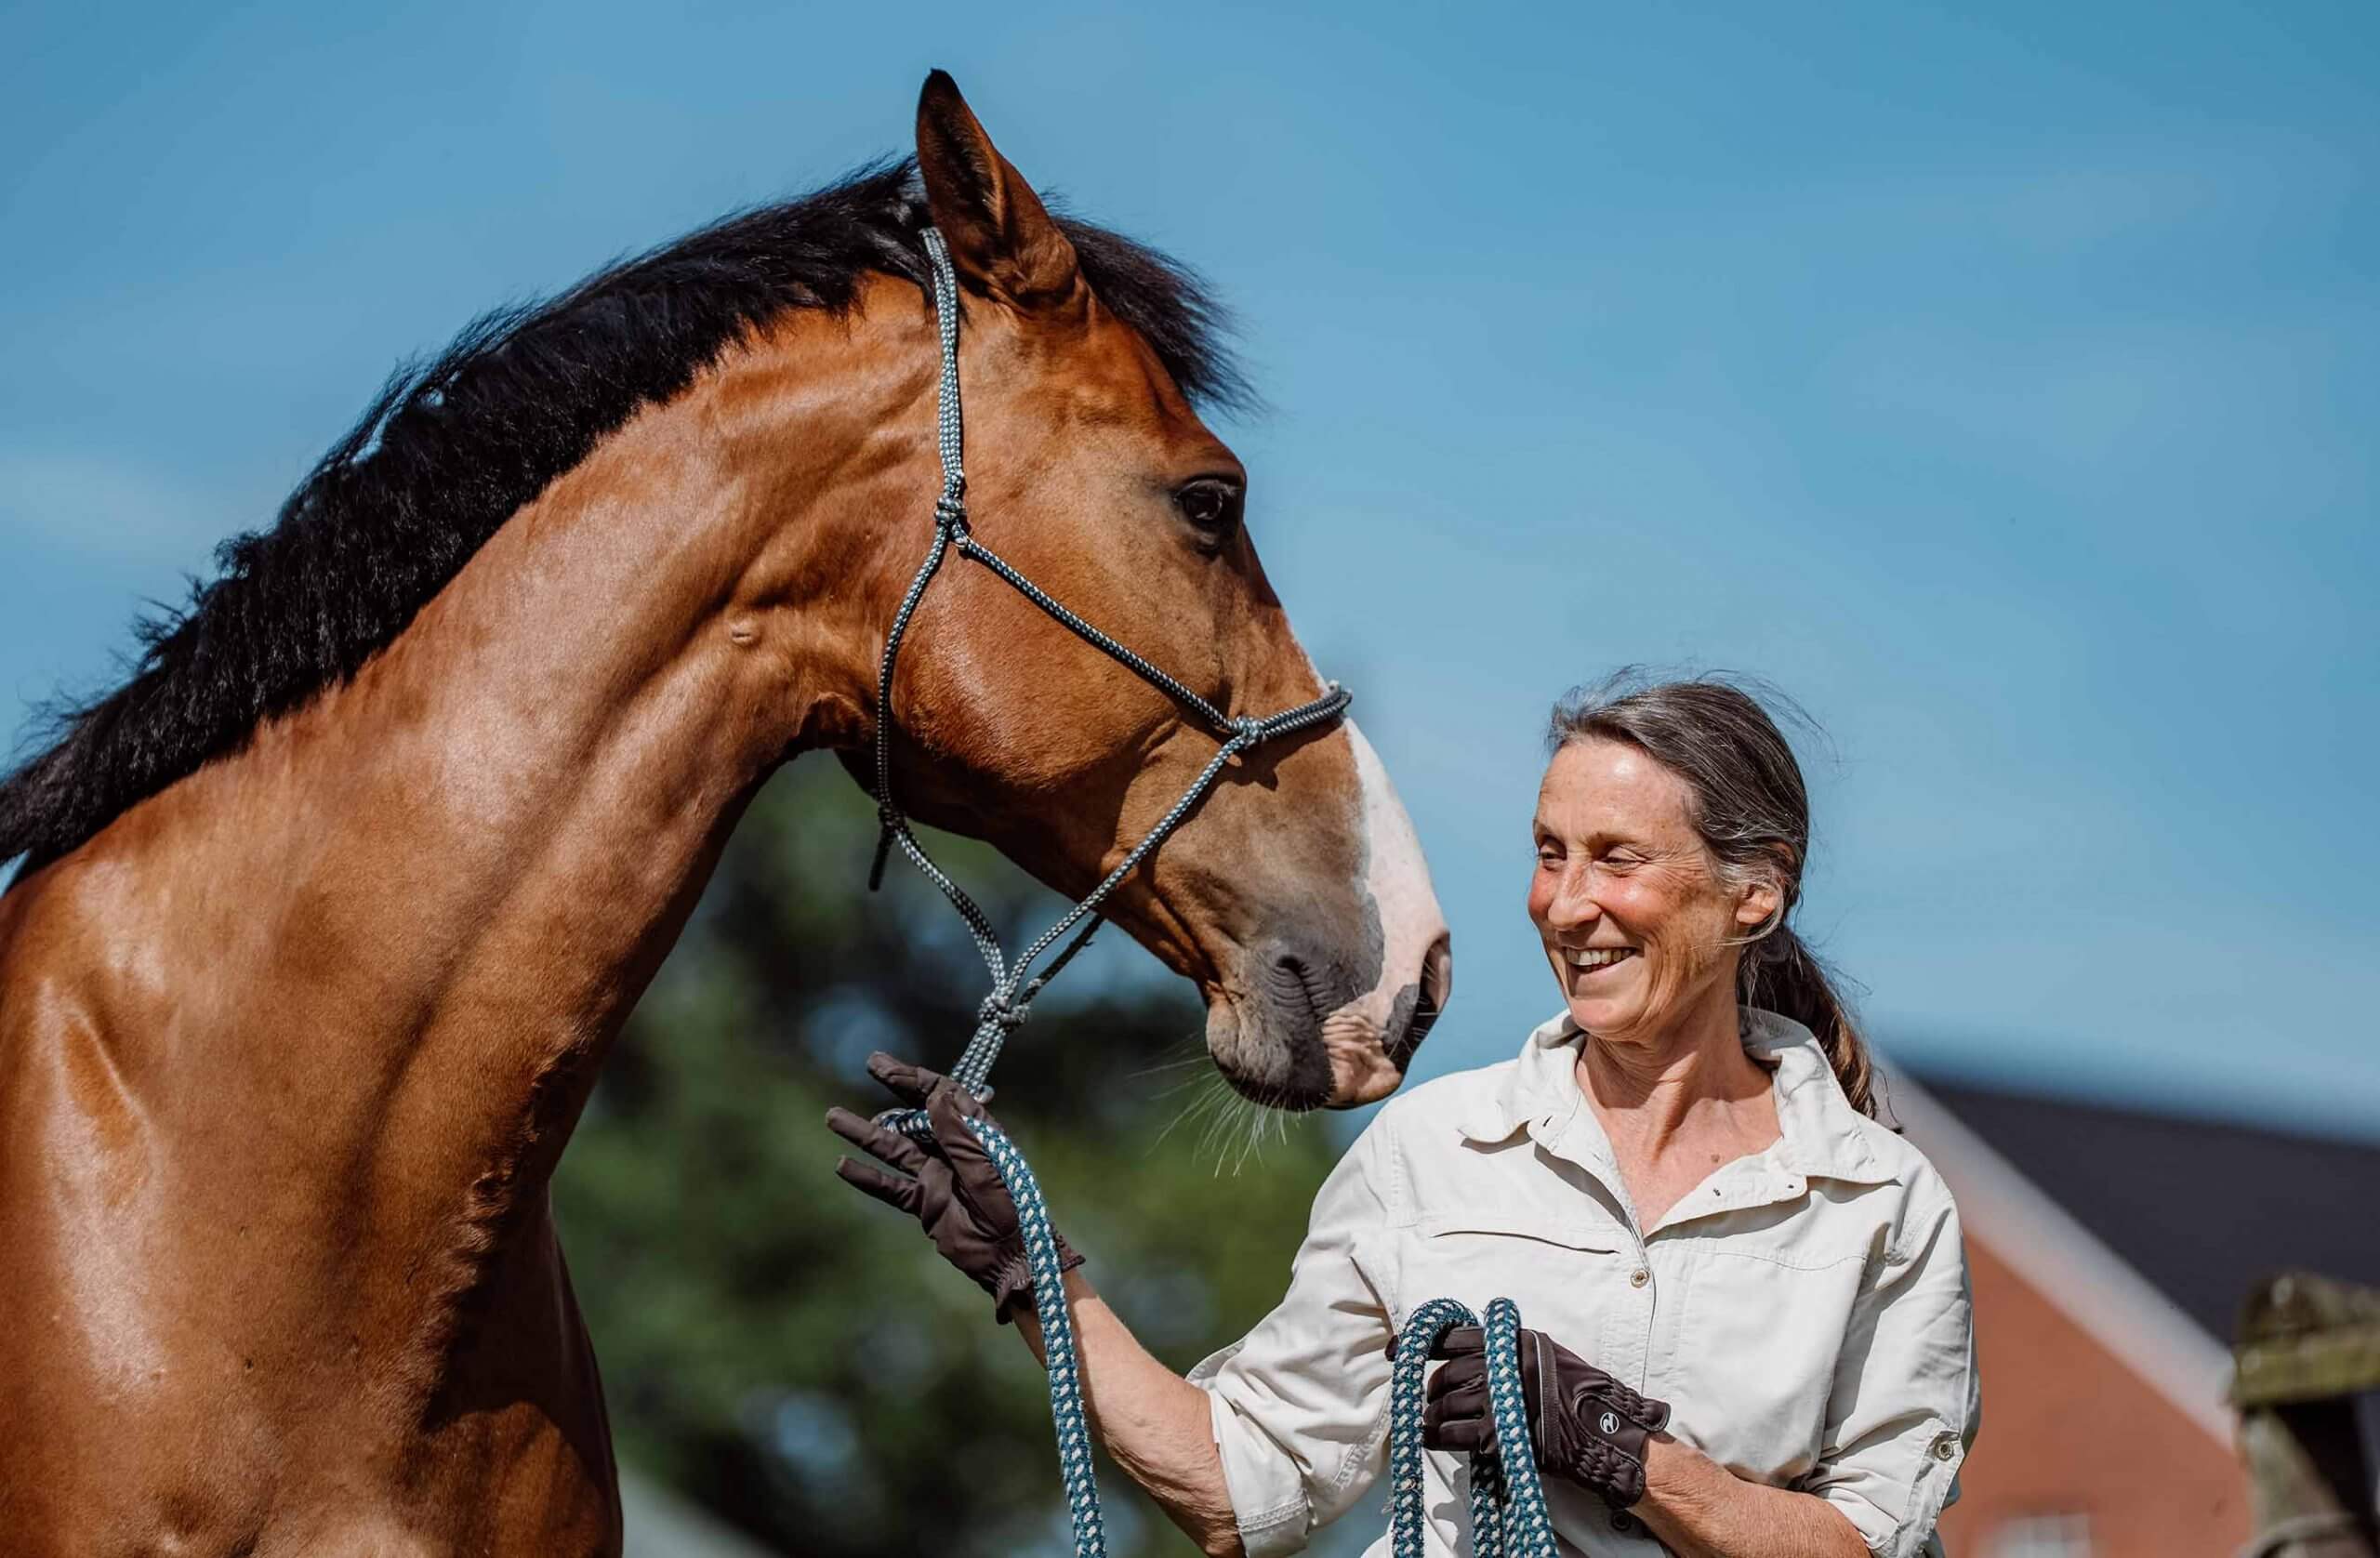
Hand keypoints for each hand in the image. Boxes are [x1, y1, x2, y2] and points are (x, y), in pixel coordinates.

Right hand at [827, 1052, 1084, 1323]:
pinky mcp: (925, 1202)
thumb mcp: (986, 1168)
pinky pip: (891, 1187)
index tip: (890, 1068)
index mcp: (976, 1134)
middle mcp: (953, 1149)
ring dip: (865, 1133)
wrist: (1008, 1257)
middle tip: (872, 1064)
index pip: (945, 1096)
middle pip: (917, 1113)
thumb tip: (937, 1093)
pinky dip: (867, 1177)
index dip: (918, 1080)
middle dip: (896, 1089)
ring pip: (895, 1148)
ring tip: (833, 1116)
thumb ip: (959, 1134)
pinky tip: (843, 1166)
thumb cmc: (1011, 1210)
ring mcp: (936, 1175)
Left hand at [1422, 1325, 1670, 1507]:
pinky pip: (1452, 1433)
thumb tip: (1467, 1354)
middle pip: (1447, 1374)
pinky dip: (1434, 1435)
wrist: (1604, 1431)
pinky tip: (1427, 1437)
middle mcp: (1503, 1365)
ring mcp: (1501, 1399)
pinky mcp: (1501, 1434)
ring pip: (1445, 1403)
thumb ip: (1507, 1351)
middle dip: (1432, 1389)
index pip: (1454, 1335)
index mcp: (1511, 1341)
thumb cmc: (1577, 1393)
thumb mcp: (1544, 1354)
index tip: (1396, 1351)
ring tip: (1427, 1422)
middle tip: (1429, 1401)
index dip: (1419, 1342)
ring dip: (1431, 1415)